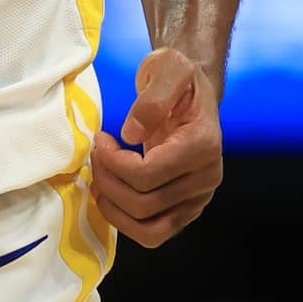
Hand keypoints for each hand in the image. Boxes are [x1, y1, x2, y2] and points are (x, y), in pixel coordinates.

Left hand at [90, 46, 222, 247]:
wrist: (193, 90)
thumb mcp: (169, 68)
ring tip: (99, 180)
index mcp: (203, 145)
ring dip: (114, 209)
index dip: (113, 162)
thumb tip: (131, 134)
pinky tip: (110, 196)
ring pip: (149, 229)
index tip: (101, 140)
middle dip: (108, 182)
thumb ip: (152, 98)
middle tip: (95, 156)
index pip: (147, 174)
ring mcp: (198, 198)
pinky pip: (154, 233)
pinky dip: (126, 222)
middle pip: (144, 204)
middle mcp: (206, 178)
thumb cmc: (180, 77)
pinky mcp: (187, 209)